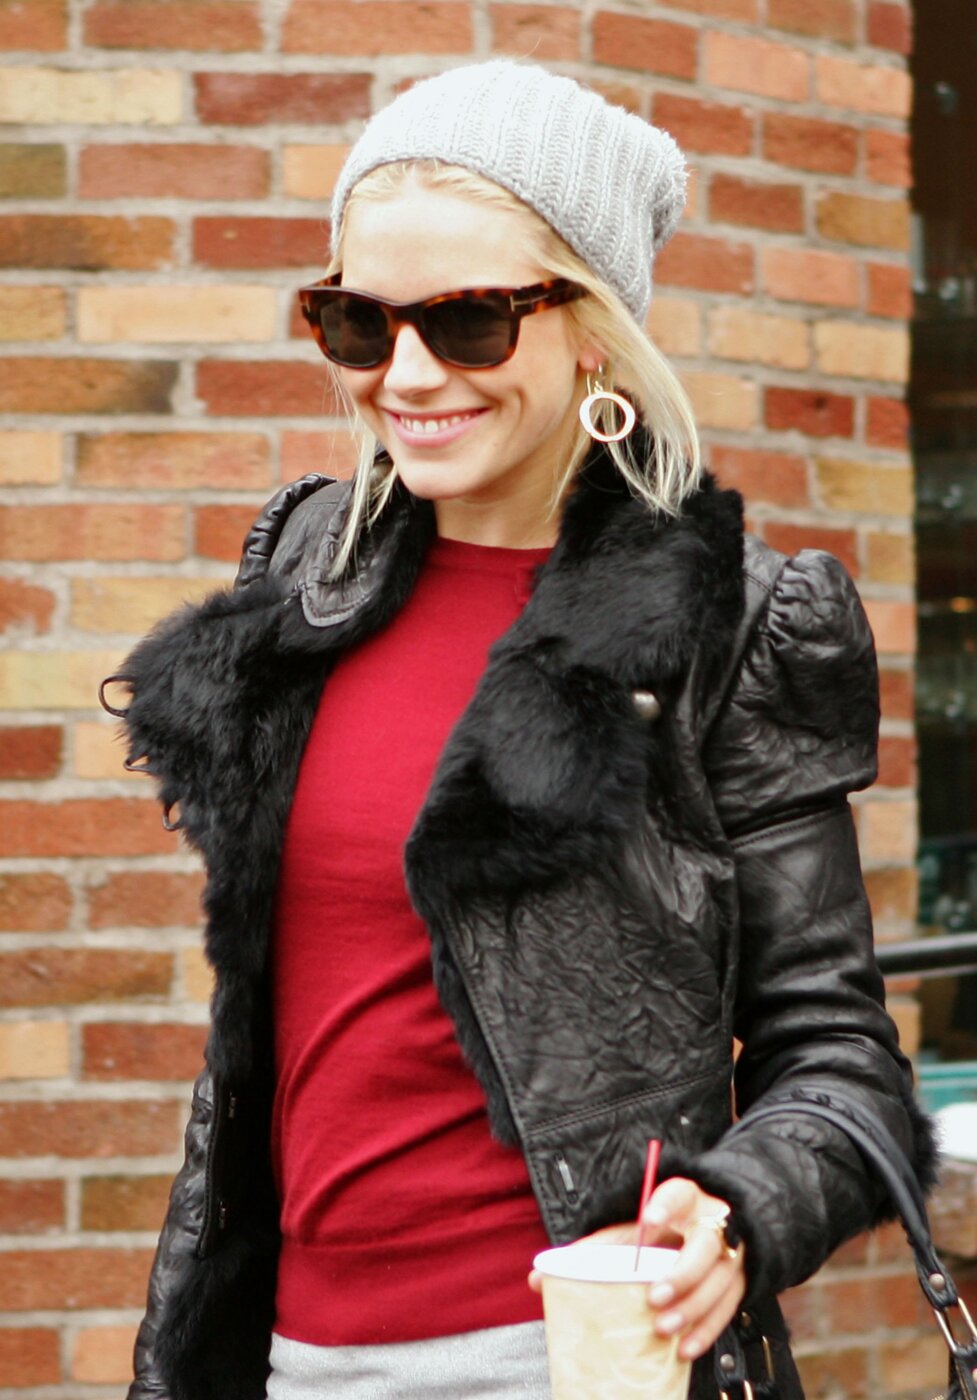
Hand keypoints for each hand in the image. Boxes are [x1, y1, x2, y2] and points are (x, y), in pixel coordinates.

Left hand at [527, 1178, 745, 1363]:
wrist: (710, 1227)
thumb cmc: (660, 1232)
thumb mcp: (629, 1232)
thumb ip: (591, 1250)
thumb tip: (538, 1277)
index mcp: (685, 1198)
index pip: (678, 1193)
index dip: (665, 1205)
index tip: (649, 1219)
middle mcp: (712, 1222)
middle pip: (706, 1243)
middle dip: (682, 1272)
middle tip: (654, 1295)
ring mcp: (730, 1253)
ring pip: (720, 1279)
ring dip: (693, 1307)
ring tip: (664, 1327)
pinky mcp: (738, 1281)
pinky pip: (728, 1308)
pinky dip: (706, 1329)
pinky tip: (684, 1347)